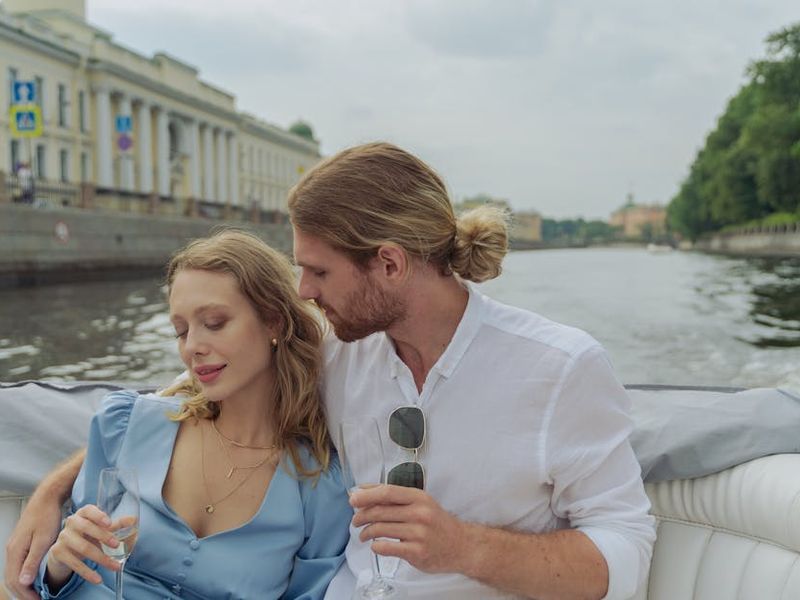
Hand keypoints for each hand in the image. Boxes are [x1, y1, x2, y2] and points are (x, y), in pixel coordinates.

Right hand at [4, 493, 62, 599]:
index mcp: (15, 551)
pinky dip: (25, 576)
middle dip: (23, 594)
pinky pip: (19, 566)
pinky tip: (35, 580)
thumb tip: (23, 582)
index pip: (15, 581)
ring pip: (15, 573)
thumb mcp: (43, 539)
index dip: (26, 594)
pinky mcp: (21, 544)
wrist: (46, 498)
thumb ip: (32, 560)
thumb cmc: (47, 517)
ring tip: (36, 596)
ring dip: (24, 586)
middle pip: (12, 580)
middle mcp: (11, 551)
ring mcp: (15, 547)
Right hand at [46, 505, 121, 587]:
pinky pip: (74, 563)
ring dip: (101, 558)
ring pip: (83, 547)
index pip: (89, 510)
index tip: (109, 523)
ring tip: (115, 566)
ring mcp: (63, 537)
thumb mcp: (101, 529)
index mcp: (83, 513)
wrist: (65, 550)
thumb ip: (116, 524)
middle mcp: (71, 522)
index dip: (99, 516)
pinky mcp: (58, 552)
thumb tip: (133, 519)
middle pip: (86, 527)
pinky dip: (87, 572)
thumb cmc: (87, 534)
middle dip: (103, 536)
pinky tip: (98, 579)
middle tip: (117, 545)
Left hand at [350, 484, 470, 573]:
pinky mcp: (417, 552)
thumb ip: (394, 497)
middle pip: (381, 511)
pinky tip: (375, 545)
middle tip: (355, 520)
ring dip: (366, 532)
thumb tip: (363, 490)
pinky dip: (376, 546)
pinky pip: (388, 548)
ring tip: (363, 535)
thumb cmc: (436, 522)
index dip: (367, 495)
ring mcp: (419, 534)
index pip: (388, 492)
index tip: (353, 499)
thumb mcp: (420, 502)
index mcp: (419, 497)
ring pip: (381, 529)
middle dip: (362, 516)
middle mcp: (420, 513)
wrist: (461, 545)